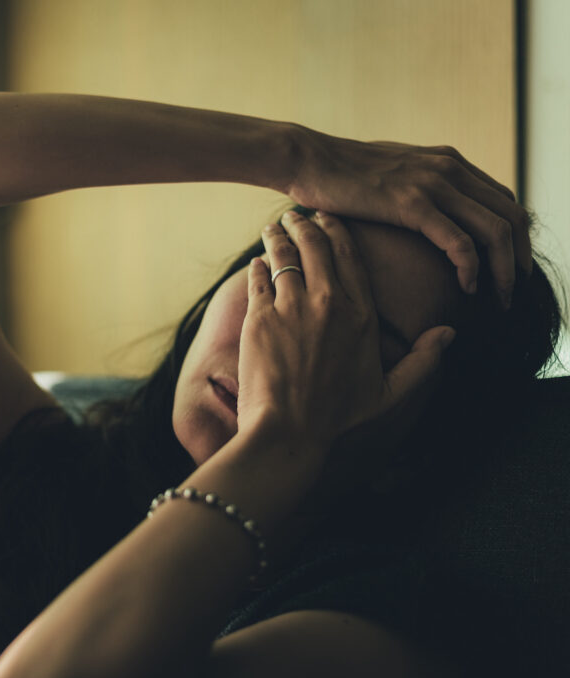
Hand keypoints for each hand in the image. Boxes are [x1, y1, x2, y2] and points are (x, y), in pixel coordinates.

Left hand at [234, 210, 456, 466]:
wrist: (290, 432)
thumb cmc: (338, 417)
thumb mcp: (390, 392)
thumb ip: (423, 361)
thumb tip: (450, 333)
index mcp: (362, 315)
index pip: (351, 257)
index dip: (338, 231)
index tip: (329, 218)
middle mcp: (329, 303)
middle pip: (317, 246)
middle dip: (306, 223)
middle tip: (297, 214)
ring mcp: (292, 307)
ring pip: (284, 254)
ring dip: (279, 236)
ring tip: (275, 227)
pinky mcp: (261, 318)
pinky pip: (259, 277)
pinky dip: (258, 265)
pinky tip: (258, 260)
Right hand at [283, 127, 530, 310]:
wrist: (307, 158)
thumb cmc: (338, 173)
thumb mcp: (390, 172)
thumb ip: (414, 185)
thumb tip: (421, 210)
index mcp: (448, 161)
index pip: (504, 199)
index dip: (514, 236)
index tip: (506, 266)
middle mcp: (450, 168)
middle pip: (512, 215)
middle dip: (519, 257)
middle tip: (513, 290)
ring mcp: (433, 184)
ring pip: (496, 231)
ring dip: (505, 270)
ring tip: (499, 298)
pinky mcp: (412, 204)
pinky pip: (460, 242)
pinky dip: (472, 268)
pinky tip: (467, 288)